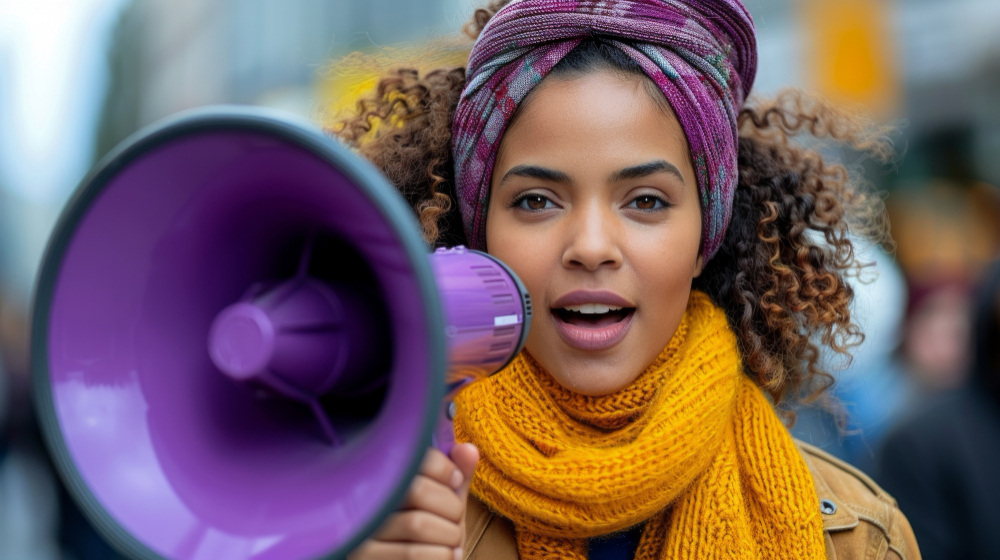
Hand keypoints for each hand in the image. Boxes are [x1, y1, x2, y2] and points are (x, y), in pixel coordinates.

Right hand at [348, 443, 478, 559]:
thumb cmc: (433, 539)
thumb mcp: (445, 506)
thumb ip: (455, 479)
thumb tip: (468, 450)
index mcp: (380, 480)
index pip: (411, 458)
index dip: (444, 467)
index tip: (455, 481)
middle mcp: (363, 503)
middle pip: (416, 491)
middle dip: (451, 507)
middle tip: (454, 520)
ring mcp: (360, 535)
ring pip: (417, 524)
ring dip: (449, 536)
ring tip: (450, 544)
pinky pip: (415, 555)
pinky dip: (445, 556)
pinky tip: (447, 556)